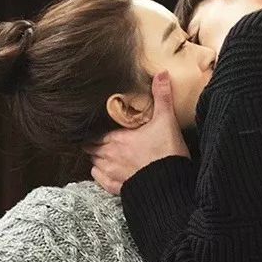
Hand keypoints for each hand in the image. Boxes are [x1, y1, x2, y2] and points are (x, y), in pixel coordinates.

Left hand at [88, 71, 188, 194]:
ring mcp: (111, 174)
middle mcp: (109, 156)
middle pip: (91, 148)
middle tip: (102, 139)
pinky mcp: (116, 189)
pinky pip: (99, 180)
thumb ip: (161, 96)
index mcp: (116, 138)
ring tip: (104, 153)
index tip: (98, 127)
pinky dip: (99, 175)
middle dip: (94, 143)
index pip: (93, 133)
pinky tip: (106, 170)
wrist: (170, 185)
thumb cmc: (167, 152)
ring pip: (93, 163)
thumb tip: (162, 72)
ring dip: (97, 158)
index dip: (93, 130)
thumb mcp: (166, 120)